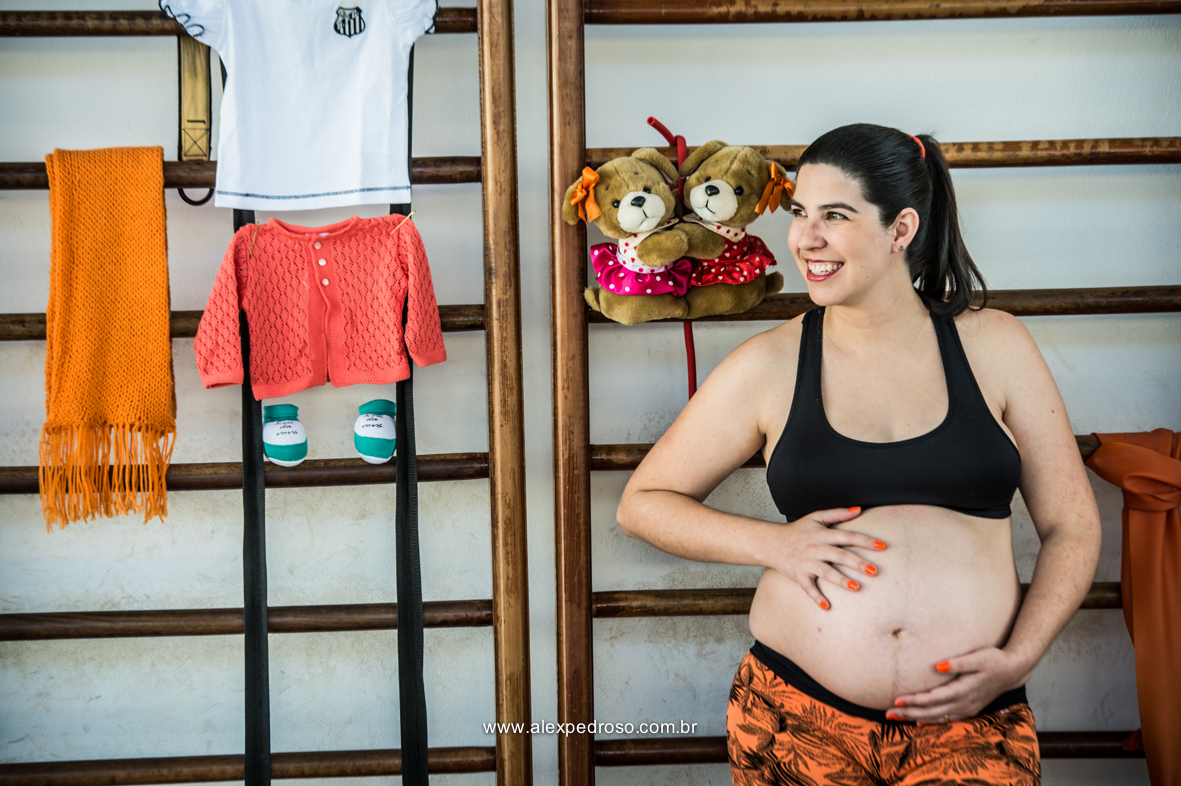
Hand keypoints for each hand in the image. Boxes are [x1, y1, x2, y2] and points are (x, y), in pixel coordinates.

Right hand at [770, 506, 884, 609]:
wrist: (772, 542)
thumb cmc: (797, 531)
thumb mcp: (816, 517)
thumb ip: (838, 513)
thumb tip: (859, 509)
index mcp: (822, 534)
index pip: (847, 536)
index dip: (865, 541)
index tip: (882, 546)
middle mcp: (815, 548)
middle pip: (839, 555)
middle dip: (857, 563)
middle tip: (875, 571)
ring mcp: (807, 563)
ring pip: (826, 572)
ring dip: (840, 580)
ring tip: (856, 587)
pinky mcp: (799, 575)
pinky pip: (808, 587)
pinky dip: (816, 597)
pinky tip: (826, 606)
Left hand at [887, 647, 1022, 723]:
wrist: (1013, 671)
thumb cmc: (994, 660)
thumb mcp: (978, 657)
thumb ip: (958, 663)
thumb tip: (938, 665)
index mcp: (963, 690)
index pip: (933, 699)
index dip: (914, 701)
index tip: (896, 700)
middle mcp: (964, 703)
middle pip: (931, 712)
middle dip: (909, 713)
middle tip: (888, 714)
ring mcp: (966, 708)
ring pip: (937, 718)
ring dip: (916, 719)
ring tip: (897, 718)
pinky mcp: (969, 709)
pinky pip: (946, 720)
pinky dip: (931, 722)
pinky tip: (919, 723)